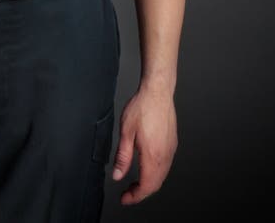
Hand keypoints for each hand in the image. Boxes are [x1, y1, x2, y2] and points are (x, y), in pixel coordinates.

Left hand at [111, 86, 177, 204]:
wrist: (157, 92)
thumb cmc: (142, 107)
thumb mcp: (126, 132)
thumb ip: (123, 156)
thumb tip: (118, 175)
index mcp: (153, 155)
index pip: (146, 186)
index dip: (135, 196)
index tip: (125, 199)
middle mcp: (165, 155)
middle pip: (155, 184)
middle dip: (141, 192)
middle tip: (128, 193)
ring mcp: (171, 150)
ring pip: (162, 176)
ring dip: (149, 183)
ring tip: (135, 183)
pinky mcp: (172, 143)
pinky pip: (165, 166)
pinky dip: (156, 174)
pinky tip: (146, 168)